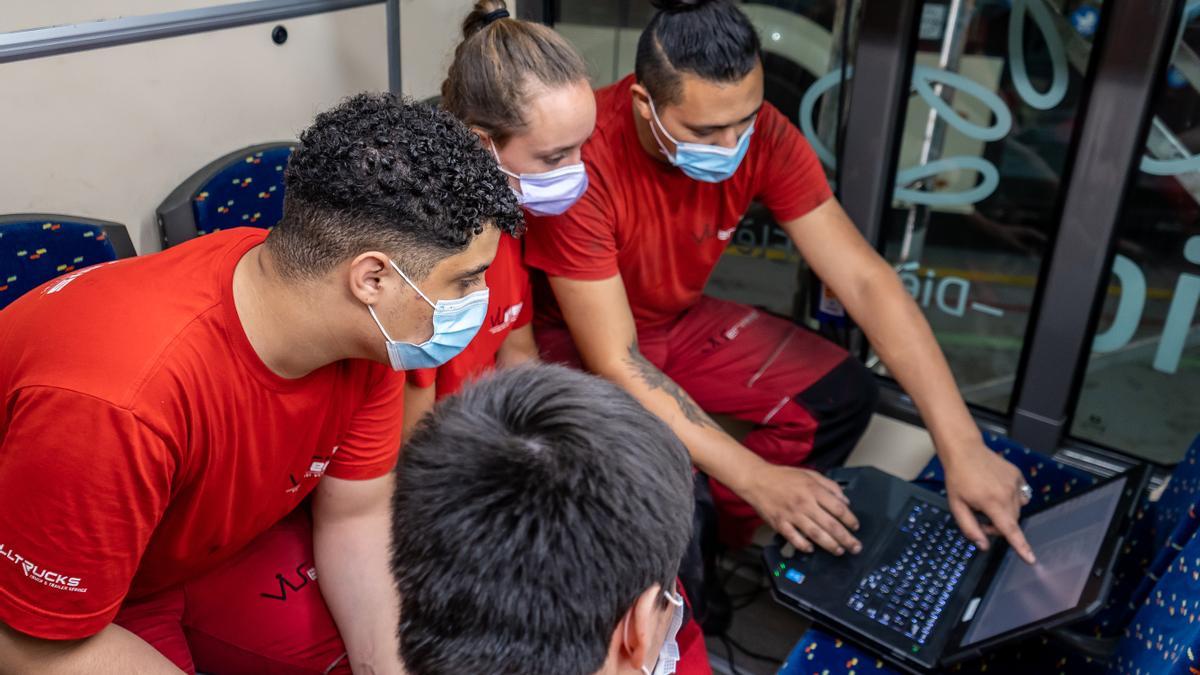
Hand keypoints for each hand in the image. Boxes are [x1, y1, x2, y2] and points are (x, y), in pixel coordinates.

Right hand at [743, 463, 861, 555]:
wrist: (757, 479)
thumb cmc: (783, 477)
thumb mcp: (810, 474)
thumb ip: (829, 486)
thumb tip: (845, 500)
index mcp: (813, 490)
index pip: (838, 508)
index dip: (850, 520)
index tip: (855, 526)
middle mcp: (804, 503)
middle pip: (831, 525)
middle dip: (846, 539)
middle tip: (855, 547)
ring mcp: (792, 515)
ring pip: (815, 534)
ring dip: (830, 545)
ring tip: (839, 551)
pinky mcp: (780, 523)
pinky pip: (794, 538)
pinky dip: (804, 546)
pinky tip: (811, 549)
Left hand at [942, 442, 1036, 563]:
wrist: (965, 450)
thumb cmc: (958, 477)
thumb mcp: (956, 505)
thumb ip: (969, 527)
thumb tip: (983, 545)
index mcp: (992, 502)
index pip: (1009, 530)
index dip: (1021, 547)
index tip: (1031, 559)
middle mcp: (1007, 493)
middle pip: (1011, 522)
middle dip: (998, 526)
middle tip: (981, 518)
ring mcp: (1015, 483)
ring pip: (1017, 510)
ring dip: (1005, 513)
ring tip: (988, 503)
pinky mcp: (1018, 476)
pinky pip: (1020, 496)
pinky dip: (1011, 500)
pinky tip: (997, 492)